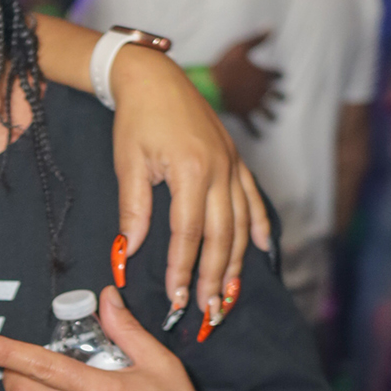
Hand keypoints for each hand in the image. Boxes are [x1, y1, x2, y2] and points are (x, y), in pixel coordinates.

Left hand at [110, 43, 270, 324]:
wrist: (155, 78)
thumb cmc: (136, 118)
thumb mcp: (127, 163)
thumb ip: (133, 210)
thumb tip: (128, 252)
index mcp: (191, 170)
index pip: (189, 233)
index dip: (183, 269)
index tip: (176, 299)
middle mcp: (220, 169)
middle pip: (222, 235)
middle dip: (214, 278)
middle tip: (207, 312)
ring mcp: (233, 164)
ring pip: (242, 223)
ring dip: (236, 262)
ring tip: (228, 295)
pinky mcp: (237, 160)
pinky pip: (254, 200)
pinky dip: (259, 227)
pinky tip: (262, 251)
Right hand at [211, 33, 283, 131]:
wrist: (212, 85)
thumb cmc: (225, 65)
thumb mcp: (241, 47)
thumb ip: (257, 39)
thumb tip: (271, 27)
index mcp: (263, 75)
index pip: (275, 75)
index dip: (277, 75)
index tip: (280, 76)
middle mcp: (261, 91)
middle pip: (274, 94)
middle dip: (279, 96)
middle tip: (285, 99)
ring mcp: (252, 104)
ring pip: (266, 111)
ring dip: (271, 115)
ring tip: (274, 118)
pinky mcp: (242, 114)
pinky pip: (250, 125)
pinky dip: (255, 131)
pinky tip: (260, 136)